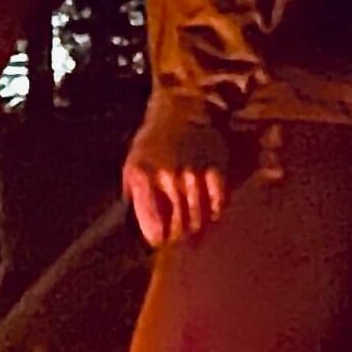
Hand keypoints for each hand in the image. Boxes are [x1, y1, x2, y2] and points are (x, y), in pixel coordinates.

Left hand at [121, 102, 228, 247]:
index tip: (161, 241)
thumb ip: (136, 197)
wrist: (181, 110)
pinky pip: (218, 202)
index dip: (158, 238)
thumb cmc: (154, 144)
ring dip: (197, 229)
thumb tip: (144, 231)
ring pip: (199, 218)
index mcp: (142, 176)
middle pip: (178, 226)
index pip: (153, 226)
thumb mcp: (133, 166)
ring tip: (194, 233)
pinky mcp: (215, 168)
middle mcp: (168, 177)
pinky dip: (215, 211)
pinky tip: (211, 213)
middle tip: (179, 240)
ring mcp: (193, 173)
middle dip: (179, 237)